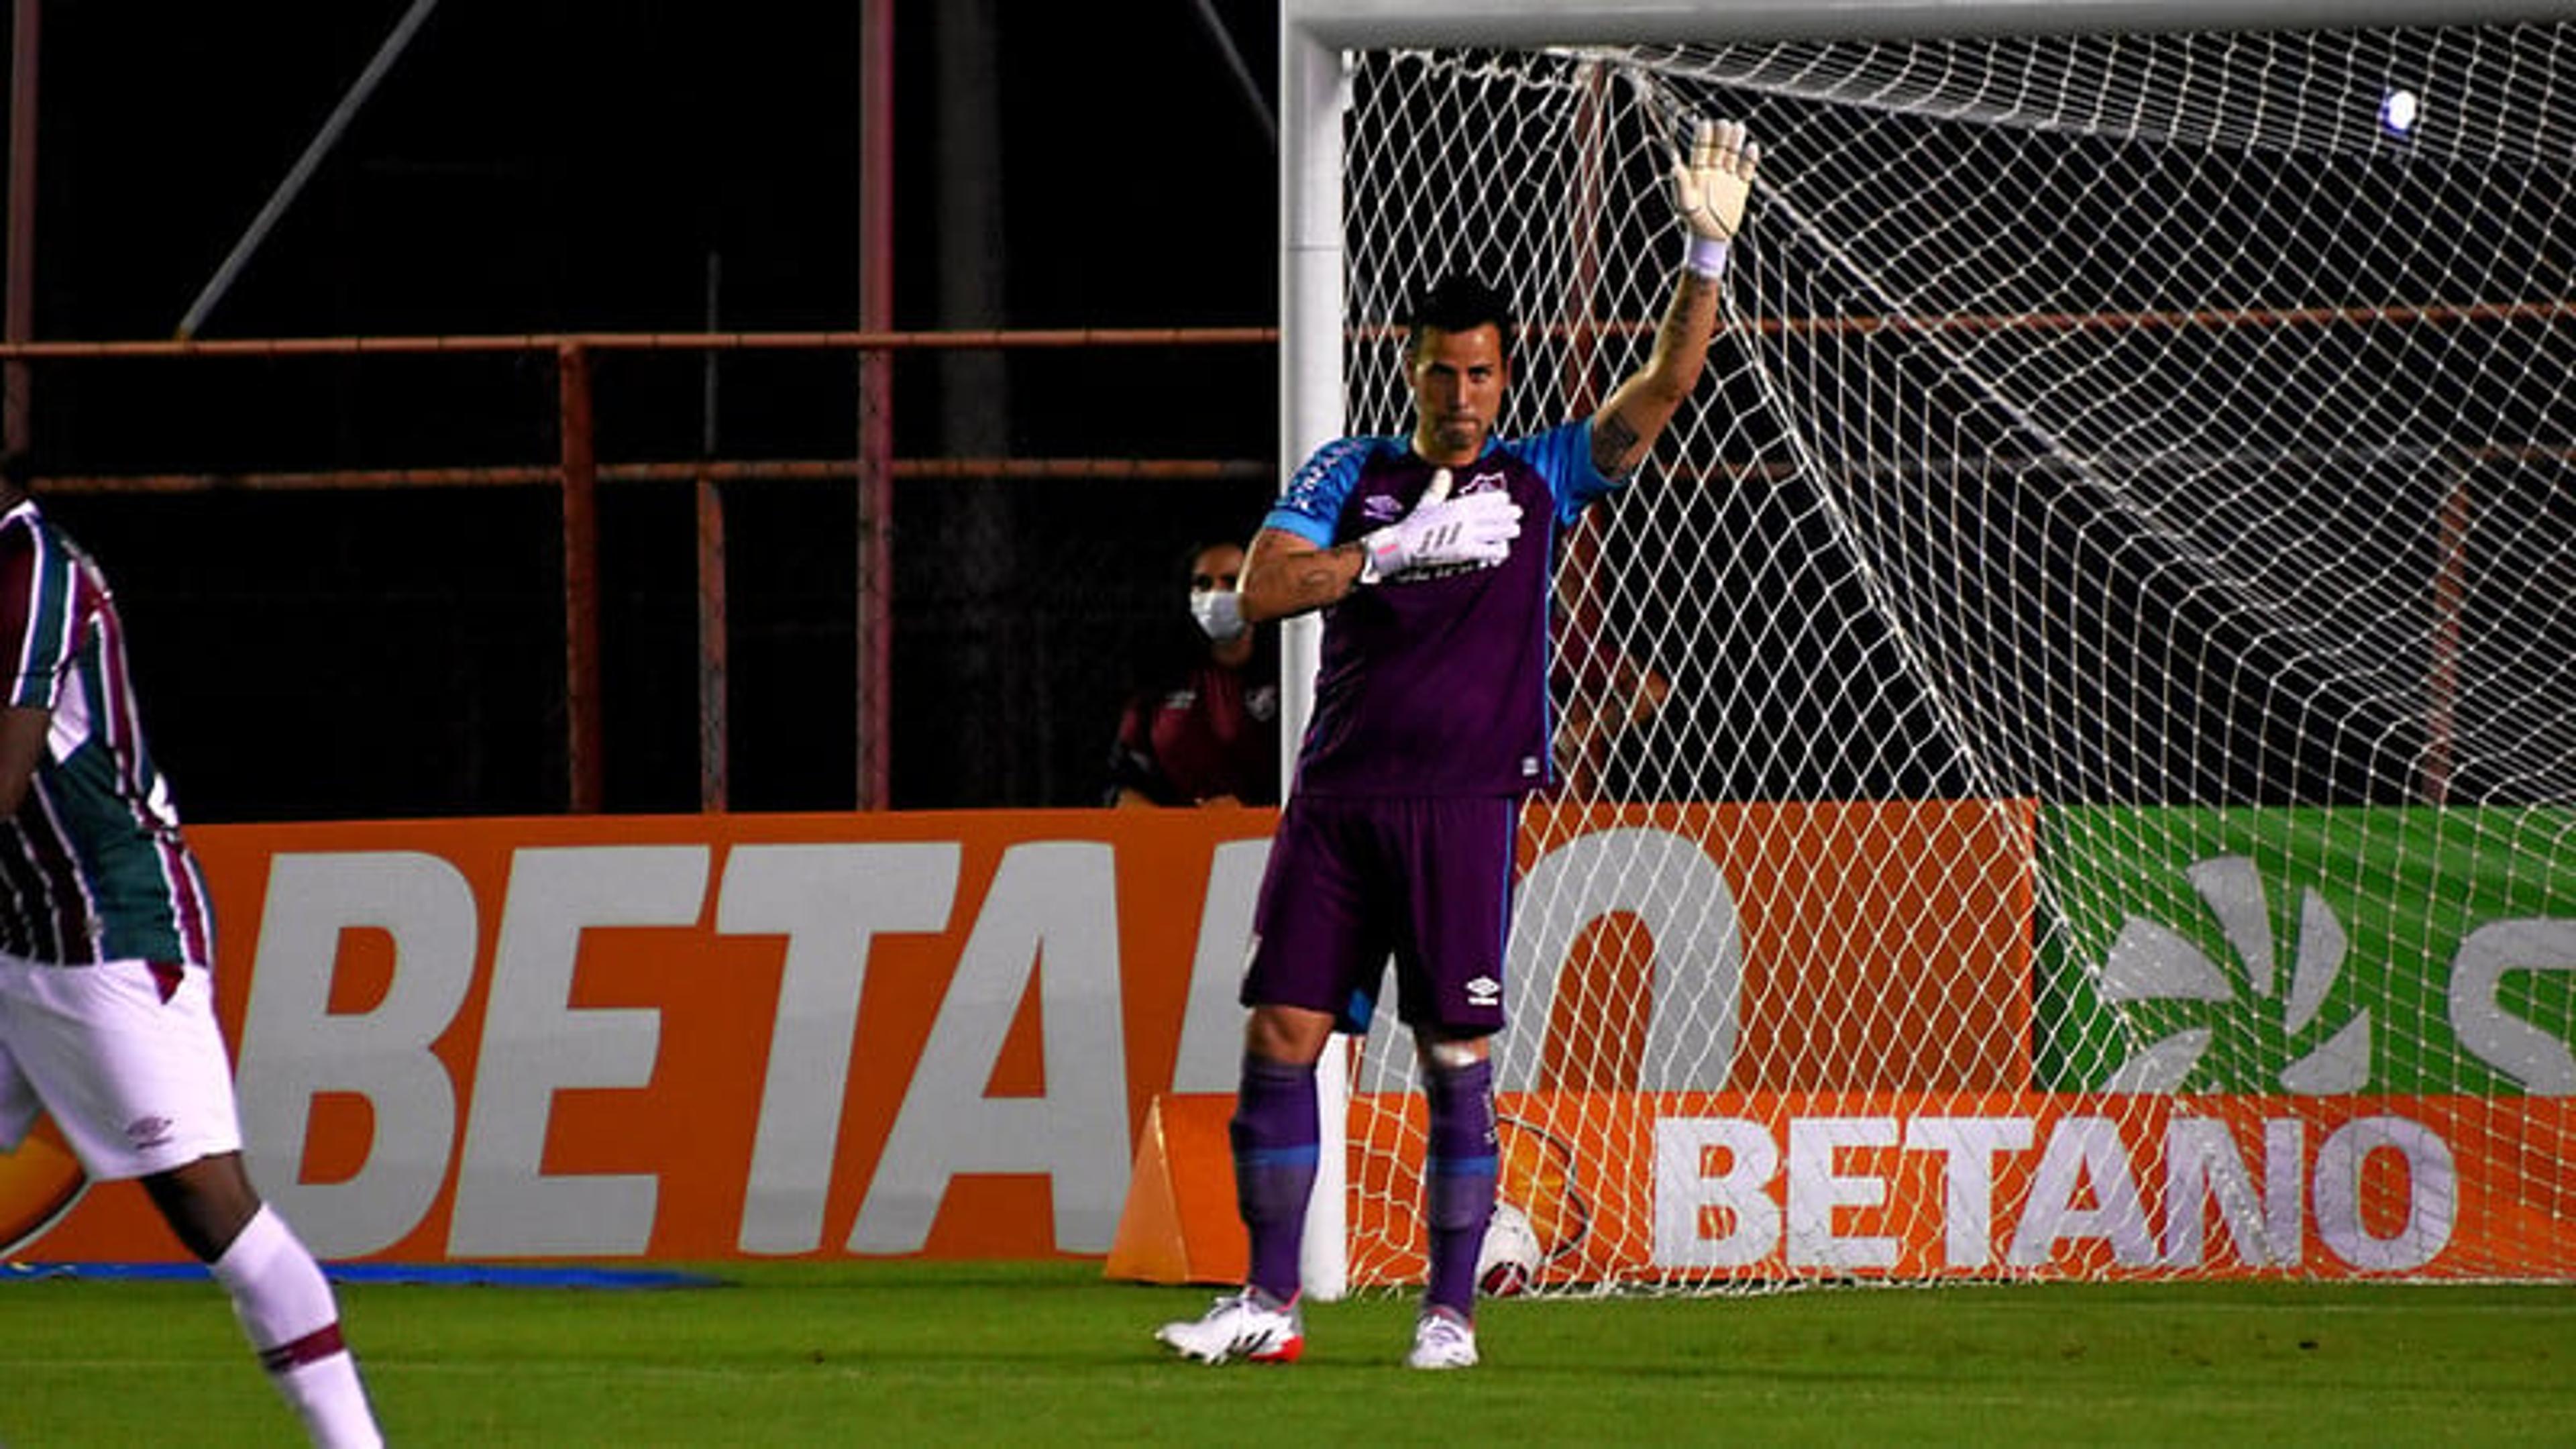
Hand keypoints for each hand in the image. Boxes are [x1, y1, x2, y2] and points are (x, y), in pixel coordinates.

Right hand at [1360, 469, 1521, 582]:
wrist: (1405, 545)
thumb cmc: (1415, 523)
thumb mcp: (1428, 502)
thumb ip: (1439, 487)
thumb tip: (1443, 471)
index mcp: (1459, 504)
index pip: (1487, 499)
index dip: (1500, 499)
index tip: (1506, 498)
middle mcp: (1466, 519)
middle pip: (1497, 514)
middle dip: (1510, 514)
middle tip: (1517, 513)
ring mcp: (1468, 535)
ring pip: (1499, 532)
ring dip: (1508, 530)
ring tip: (1515, 529)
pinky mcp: (1466, 552)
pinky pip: (1490, 550)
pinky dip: (1499, 549)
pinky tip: (1502, 549)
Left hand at [1672, 118, 1761, 240]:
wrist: (1712, 238)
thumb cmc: (1695, 221)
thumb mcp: (1686, 204)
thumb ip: (1681, 185)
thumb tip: (1674, 166)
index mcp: (1698, 173)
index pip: (1700, 150)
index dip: (1703, 137)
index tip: (1705, 124)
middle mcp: (1713, 171)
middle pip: (1718, 148)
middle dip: (1721, 135)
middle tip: (1724, 123)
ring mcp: (1728, 177)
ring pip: (1732, 154)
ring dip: (1735, 141)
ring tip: (1738, 127)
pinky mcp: (1741, 186)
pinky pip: (1747, 169)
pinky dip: (1749, 159)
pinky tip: (1752, 147)